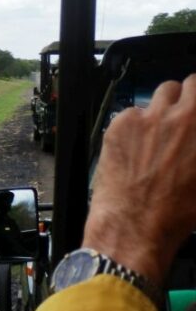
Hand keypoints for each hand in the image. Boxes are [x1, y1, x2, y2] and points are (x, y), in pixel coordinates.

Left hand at [83, 74, 195, 285]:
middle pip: (188, 85)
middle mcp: (185, 117)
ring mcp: (151, 116)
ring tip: (157, 130)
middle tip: (180, 117)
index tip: (195, 110)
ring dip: (162, 106)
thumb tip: (195, 144)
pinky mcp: (122, 123)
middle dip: (186, 98)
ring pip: (160, 93)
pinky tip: (134, 146)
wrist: (136, 225)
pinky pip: (132, 111)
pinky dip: (134, 123)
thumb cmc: (179, 212)